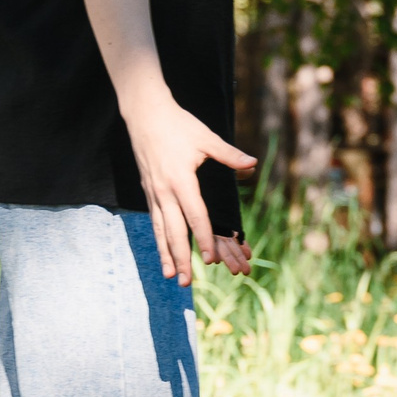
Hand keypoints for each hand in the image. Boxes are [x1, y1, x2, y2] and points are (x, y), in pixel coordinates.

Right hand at [122, 93, 257, 285]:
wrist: (144, 114)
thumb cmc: (179, 125)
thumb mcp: (206, 137)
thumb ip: (229, 154)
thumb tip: (252, 164)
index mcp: (181, 180)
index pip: (195, 216)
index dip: (204, 238)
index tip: (210, 259)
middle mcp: (164, 191)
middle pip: (174, 231)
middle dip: (182, 257)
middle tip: (187, 283)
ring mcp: (154, 193)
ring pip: (161, 230)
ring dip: (167, 255)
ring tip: (172, 277)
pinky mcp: (148, 192)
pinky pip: (155, 221)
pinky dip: (159, 241)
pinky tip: (163, 256)